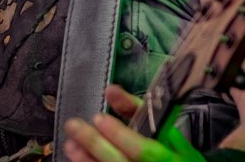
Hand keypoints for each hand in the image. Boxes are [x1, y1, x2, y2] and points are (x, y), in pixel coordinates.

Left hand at [62, 84, 204, 161]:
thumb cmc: (173, 152)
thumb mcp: (165, 128)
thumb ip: (137, 109)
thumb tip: (110, 90)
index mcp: (172, 157)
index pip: (144, 149)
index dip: (120, 135)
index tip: (99, 118)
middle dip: (96, 144)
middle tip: (75, 126)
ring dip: (88, 159)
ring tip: (70, 144)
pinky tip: (79, 159)